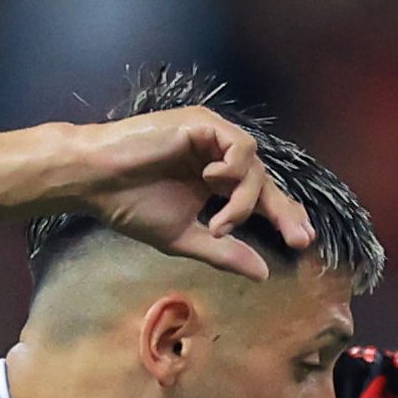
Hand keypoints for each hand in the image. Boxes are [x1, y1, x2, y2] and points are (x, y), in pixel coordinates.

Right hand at [73, 107, 313, 281]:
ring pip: (254, 166)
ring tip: (220, 222)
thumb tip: (262, 274)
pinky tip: (212, 183)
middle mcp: (217, 155)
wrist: (96, 180)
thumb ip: (223, 251)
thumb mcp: (184, 237)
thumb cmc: (131, 204)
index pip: (259, 196)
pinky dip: (234, 170)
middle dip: (283, 211)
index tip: (301, 243)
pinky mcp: (203, 123)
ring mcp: (211, 137)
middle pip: (266, 180)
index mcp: (214, 180)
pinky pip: (239, 147)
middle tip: (297, 239)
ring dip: (244, 199)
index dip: (282, 216)